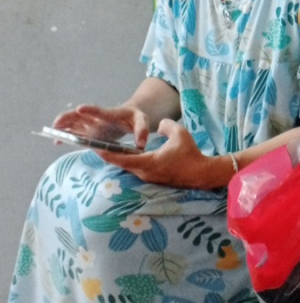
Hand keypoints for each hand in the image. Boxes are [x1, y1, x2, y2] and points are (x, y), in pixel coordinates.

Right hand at [52, 104, 149, 150]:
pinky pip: (75, 133)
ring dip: (62, 126)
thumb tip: (141, 144)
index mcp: (111, 114)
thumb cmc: (136, 117)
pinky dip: (66, 136)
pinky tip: (56, 141)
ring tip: (52, 132)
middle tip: (56, 124)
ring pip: (73, 123)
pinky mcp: (89, 131)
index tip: (79, 108)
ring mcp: (91, 124)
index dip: (90, 110)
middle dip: (67, 118)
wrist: (131, 117)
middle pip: (79, 116)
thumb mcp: (143, 121)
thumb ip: (142, 131)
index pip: (100, 111)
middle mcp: (97, 118)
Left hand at [102, 119, 223, 189]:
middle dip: (109, 155)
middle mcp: (145, 172)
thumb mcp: (179, 134)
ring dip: (119, 159)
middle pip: (121, 164)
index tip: (94, 147)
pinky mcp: (154, 178)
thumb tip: (160, 124)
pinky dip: (129, 162)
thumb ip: (166, 125)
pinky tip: (128, 155)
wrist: (201, 174)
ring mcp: (149, 177)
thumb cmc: (190, 155)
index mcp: (147, 162)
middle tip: (96, 146)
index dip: (106, 153)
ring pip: (129, 167)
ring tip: (108, 149)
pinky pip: (137, 169)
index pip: (121, 158)